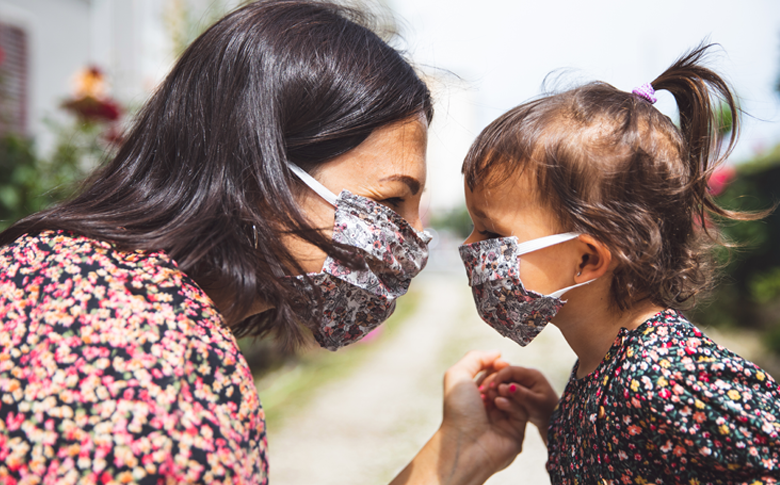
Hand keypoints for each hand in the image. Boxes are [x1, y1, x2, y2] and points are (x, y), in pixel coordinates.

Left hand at [390, 350, 527, 484]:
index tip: (500, 363)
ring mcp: (503, 420)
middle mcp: (488, 409)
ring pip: (516, 396)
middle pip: (506, 384)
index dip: (497, 367)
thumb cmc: (458, 410)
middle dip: (502, 378)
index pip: (492, 375)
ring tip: (495, 393)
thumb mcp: (458, 375)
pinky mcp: (516, 432)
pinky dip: (512, 403)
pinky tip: (500, 405)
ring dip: (507, 390)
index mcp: (473, 397)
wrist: (466, 443)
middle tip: (495, 382)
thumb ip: (476, 358)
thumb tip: (497, 353)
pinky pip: (522, 410)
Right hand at [481, 366, 557, 444]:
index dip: (498, 377)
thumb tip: (507, 387)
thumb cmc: (547, 412)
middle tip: (482, 392)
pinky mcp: (516, 389)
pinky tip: (487, 399)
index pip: (511, 370)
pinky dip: (495, 393)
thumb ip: (522, 395)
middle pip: (504, 373)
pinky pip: (503, 388)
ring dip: (492, 387)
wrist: (552, 421)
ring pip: (502, 380)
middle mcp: (525, 375)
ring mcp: (520, 382)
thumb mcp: (536, 404)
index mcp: (532, 375)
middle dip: (492, 382)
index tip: (489, 388)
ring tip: (482, 396)